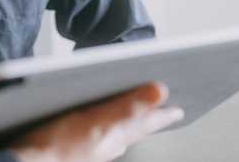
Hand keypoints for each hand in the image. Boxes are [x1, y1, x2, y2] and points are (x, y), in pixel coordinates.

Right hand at [10, 82, 183, 161]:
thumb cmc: (58, 147)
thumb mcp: (98, 122)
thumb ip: (129, 106)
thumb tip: (160, 90)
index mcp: (118, 136)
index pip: (149, 121)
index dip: (164, 112)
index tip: (180, 107)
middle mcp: (108, 143)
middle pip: (136, 127)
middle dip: (150, 116)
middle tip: (164, 108)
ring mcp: (91, 145)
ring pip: (118, 132)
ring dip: (130, 120)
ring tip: (138, 114)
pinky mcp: (73, 144)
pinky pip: (99, 132)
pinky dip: (106, 124)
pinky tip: (99, 122)